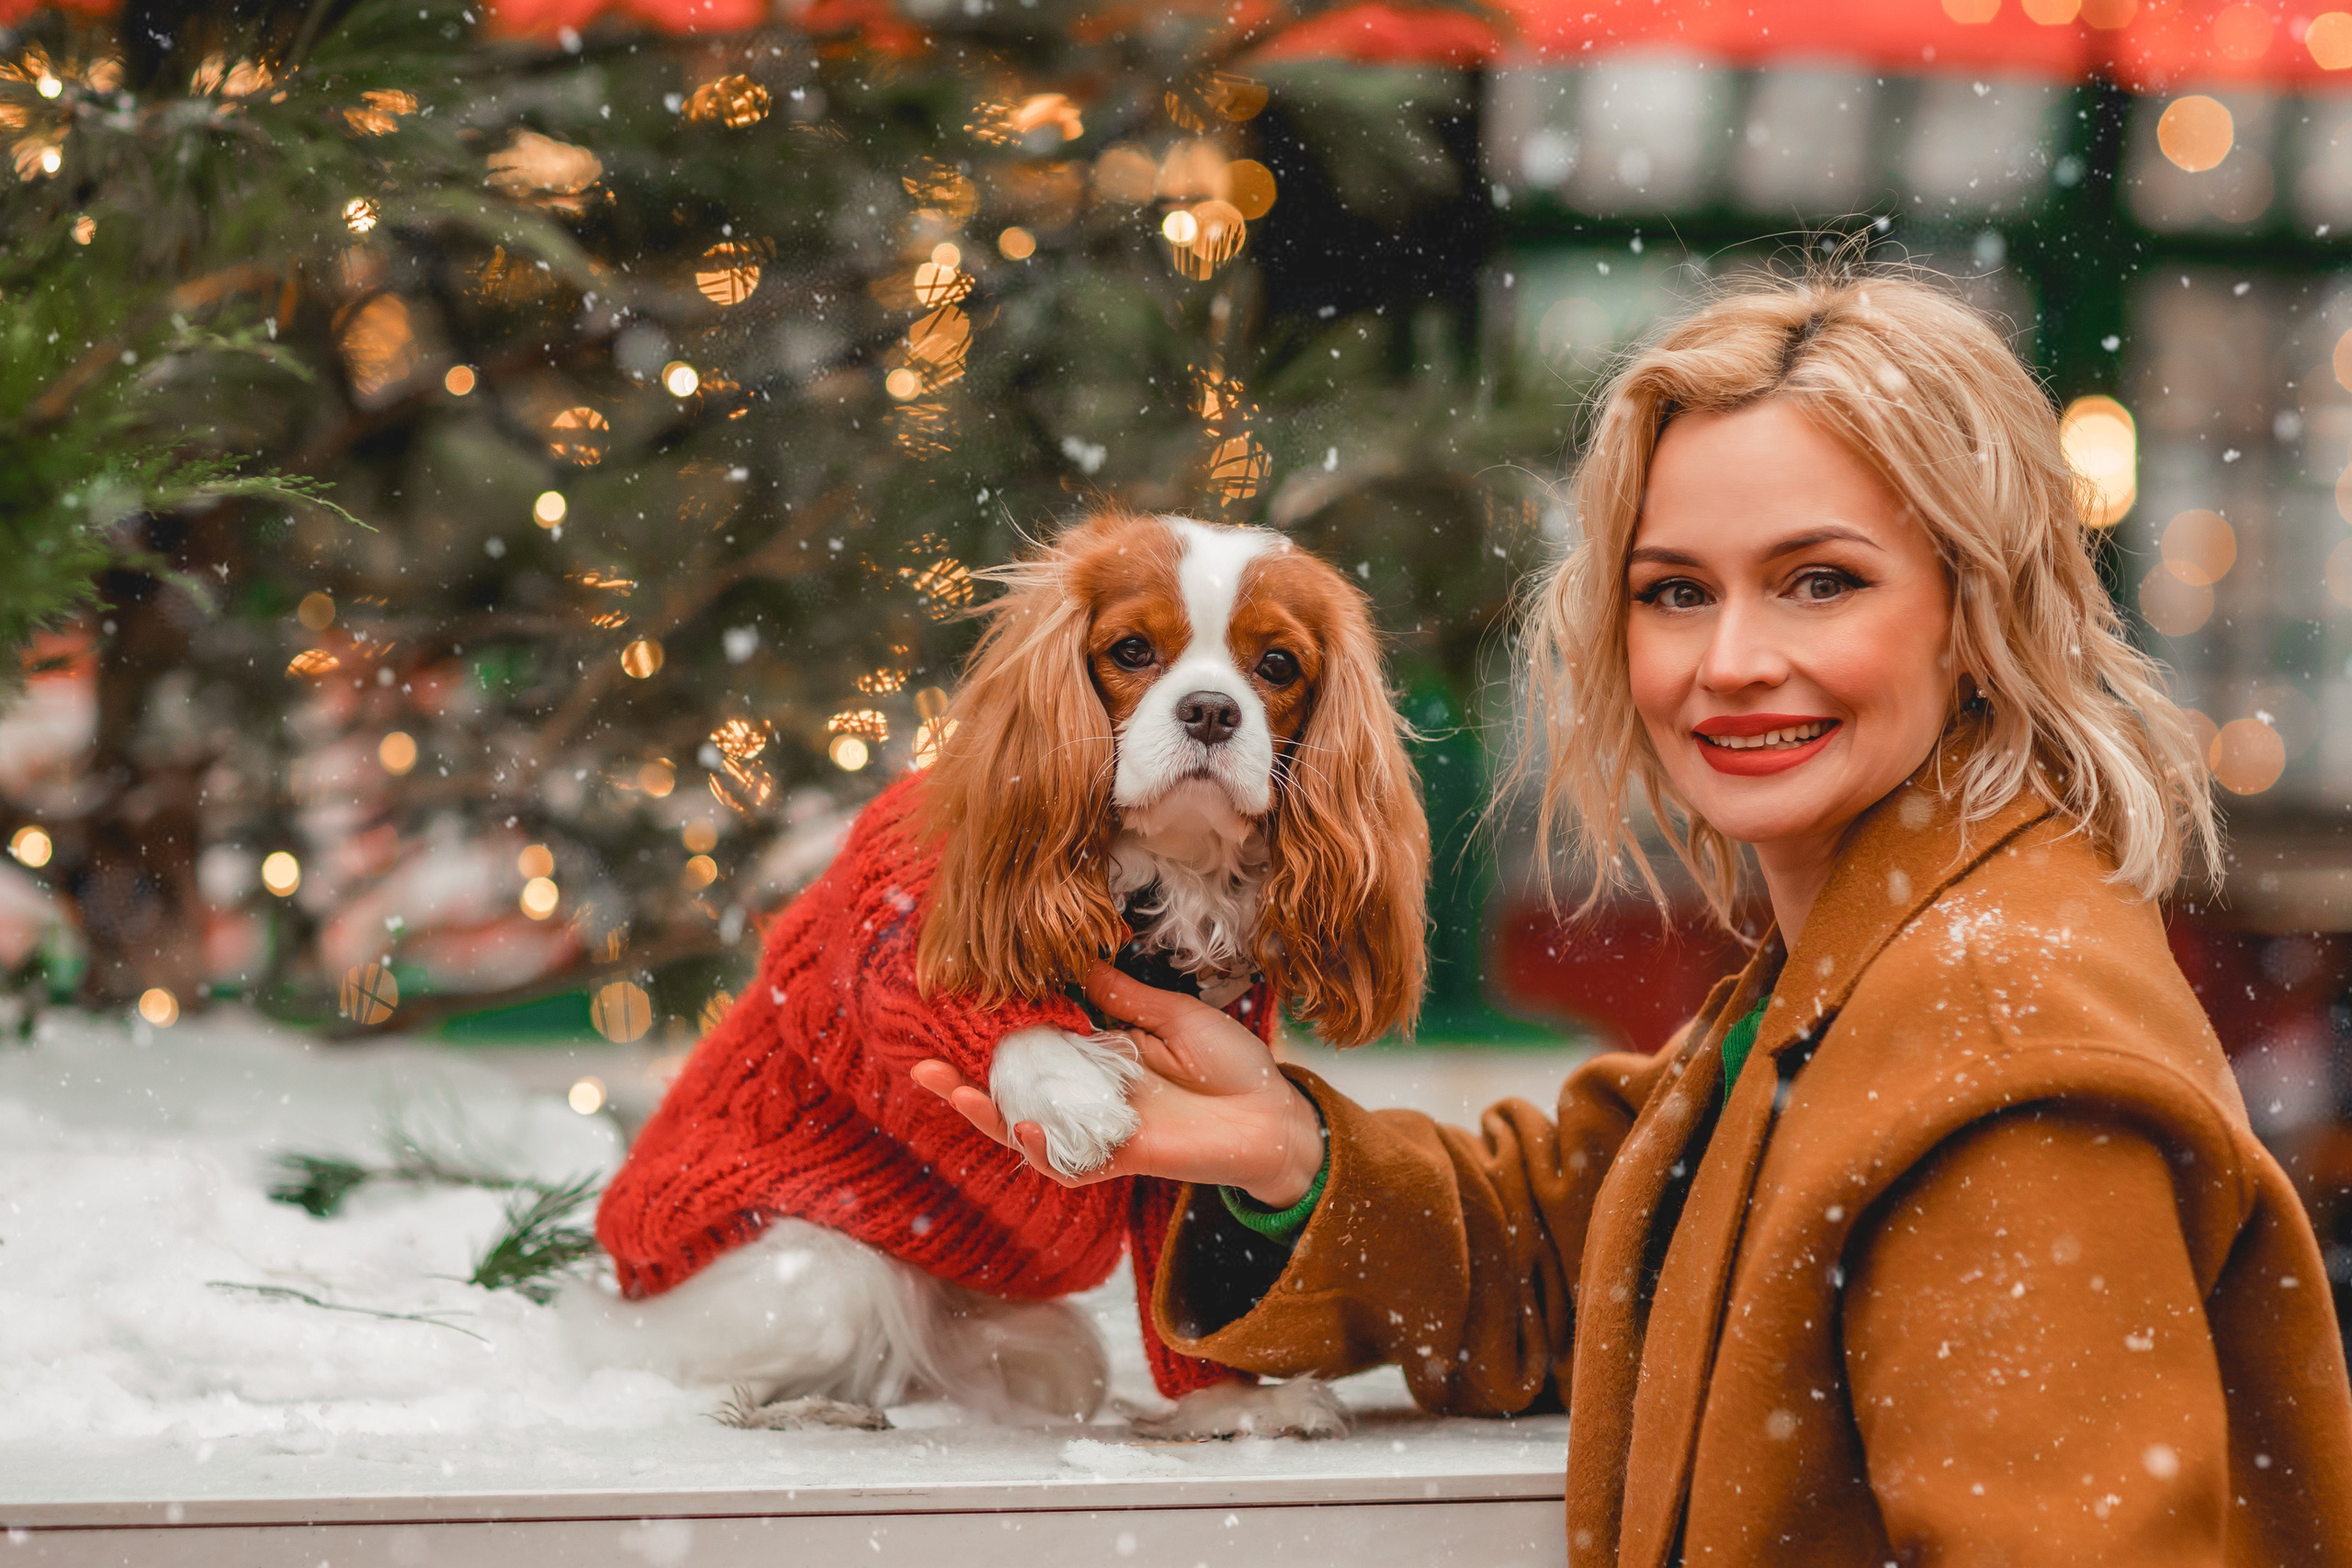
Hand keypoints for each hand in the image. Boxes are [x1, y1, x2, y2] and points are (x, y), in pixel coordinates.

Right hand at [910, 962, 1324, 1206]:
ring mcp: (1102, 1130)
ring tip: (952, 1093)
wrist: (1276, 1115)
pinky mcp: (1123, 1158)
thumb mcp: (1175, 1015)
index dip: (994, 1035)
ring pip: (1029, 1133)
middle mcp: (1090, 1096)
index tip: (954, 1013)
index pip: (1034, 1047)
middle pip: (1015, 1095)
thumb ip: (1123, 997)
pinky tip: (1029, 1130)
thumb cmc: (1232, 1063)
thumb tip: (1077, 960)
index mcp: (1099, 1057)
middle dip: (965, 1086)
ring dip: (989, 1118)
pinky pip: (1072, 1164)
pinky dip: (1047, 1151)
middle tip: (921, 1069)